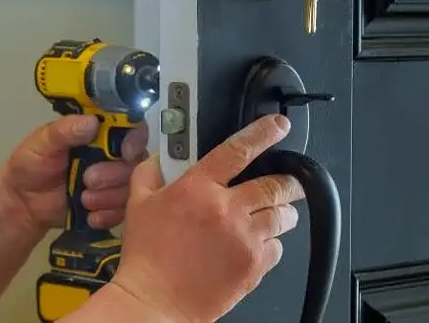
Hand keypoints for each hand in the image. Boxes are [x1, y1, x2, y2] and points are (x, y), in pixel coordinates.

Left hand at [2, 114, 148, 231]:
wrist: (22, 204)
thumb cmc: (31, 165)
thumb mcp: (42, 143)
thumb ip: (64, 130)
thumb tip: (91, 122)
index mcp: (100, 134)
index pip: (132, 129)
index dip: (135, 140)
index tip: (124, 152)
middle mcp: (113, 155)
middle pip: (136, 161)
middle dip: (114, 174)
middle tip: (88, 180)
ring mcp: (115, 182)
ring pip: (131, 187)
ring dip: (109, 196)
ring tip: (83, 200)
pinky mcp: (112, 205)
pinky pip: (124, 211)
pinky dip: (108, 215)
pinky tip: (90, 216)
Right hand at [110, 114, 304, 322]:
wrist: (154, 301)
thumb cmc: (146, 256)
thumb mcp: (137, 205)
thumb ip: (150, 173)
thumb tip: (159, 157)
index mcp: (198, 188)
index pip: (238, 149)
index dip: (264, 133)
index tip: (279, 126)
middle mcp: (226, 209)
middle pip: (274, 184)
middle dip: (289, 181)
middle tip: (290, 182)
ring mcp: (244, 238)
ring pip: (283, 215)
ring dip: (284, 211)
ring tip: (278, 213)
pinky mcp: (254, 265)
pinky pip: (278, 247)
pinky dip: (273, 243)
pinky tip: (258, 244)